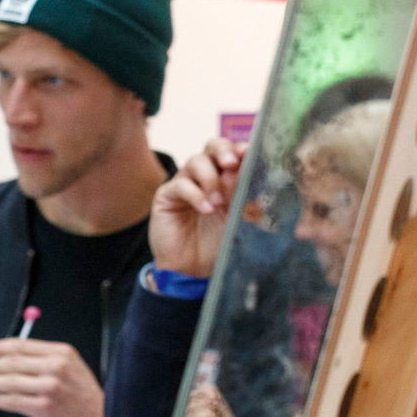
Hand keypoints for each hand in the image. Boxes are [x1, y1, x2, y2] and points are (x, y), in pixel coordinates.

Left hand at [0, 338, 104, 416]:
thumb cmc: (81, 395)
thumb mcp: (71, 368)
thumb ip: (44, 359)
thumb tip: (7, 356)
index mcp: (61, 353)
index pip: (21, 346)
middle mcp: (56, 367)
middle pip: (12, 362)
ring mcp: (50, 388)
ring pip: (10, 381)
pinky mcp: (44, 408)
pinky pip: (13, 401)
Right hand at [151, 137, 244, 278]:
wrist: (193, 269)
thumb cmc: (218, 244)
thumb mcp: (238, 219)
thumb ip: (242, 196)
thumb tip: (246, 170)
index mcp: (227, 178)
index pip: (234, 153)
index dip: (240, 149)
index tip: (250, 152)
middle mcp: (206, 176)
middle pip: (212, 146)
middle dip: (223, 151)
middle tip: (231, 164)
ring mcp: (185, 184)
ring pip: (195, 161)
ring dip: (210, 177)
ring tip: (218, 202)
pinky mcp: (166, 196)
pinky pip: (180, 185)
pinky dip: (196, 194)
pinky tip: (206, 210)